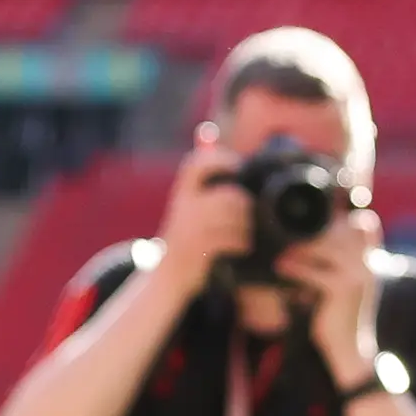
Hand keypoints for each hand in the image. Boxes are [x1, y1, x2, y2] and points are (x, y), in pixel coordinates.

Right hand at [149, 129, 251, 299]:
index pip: (195, 165)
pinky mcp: (199, 251)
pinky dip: (242, 244)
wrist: (167, 276)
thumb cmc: (187, 237)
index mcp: (181, 195)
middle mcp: (182, 209)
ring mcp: (189, 230)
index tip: (235, 166)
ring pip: (236, 219)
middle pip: (229, 197)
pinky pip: (233, 240)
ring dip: (247, 227)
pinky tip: (240, 248)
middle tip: (247, 214)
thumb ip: (204, 180)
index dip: (218, 160)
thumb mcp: (189, 207)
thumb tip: (214, 139)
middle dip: (245, 206)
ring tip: (244, 233)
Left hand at [279, 205, 385, 386]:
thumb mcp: (343, 283)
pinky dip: (295, 268)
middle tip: (283, 232)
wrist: (350, 347)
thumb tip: (304, 241)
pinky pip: (315, 271)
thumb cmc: (339, 314)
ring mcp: (358, 276)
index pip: (365, 224)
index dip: (344, 215)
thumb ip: (335, 261)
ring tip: (280, 252)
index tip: (313, 216)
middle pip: (341, 229)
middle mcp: (368, 264)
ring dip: (300, 247)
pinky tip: (281, 268)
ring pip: (326, 246)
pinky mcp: (342, 290)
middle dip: (312, 229)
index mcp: (370, 260)